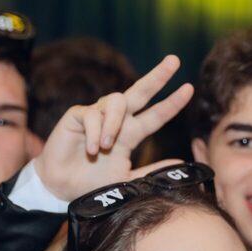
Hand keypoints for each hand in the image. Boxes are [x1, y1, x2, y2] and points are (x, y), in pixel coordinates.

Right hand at [33, 55, 193, 200]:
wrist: (62, 188)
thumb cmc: (93, 182)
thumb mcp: (127, 178)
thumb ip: (151, 171)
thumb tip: (180, 163)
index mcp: (130, 134)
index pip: (155, 115)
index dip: (171, 103)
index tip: (189, 89)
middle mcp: (116, 120)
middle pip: (140, 92)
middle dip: (157, 76)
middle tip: (174, 61)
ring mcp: (97, 116)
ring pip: (116, 101)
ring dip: (114, 123)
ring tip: (106, 146)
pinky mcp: (77, 116)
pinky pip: (91, 115)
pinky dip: (95, 132)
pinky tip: (92, 150)